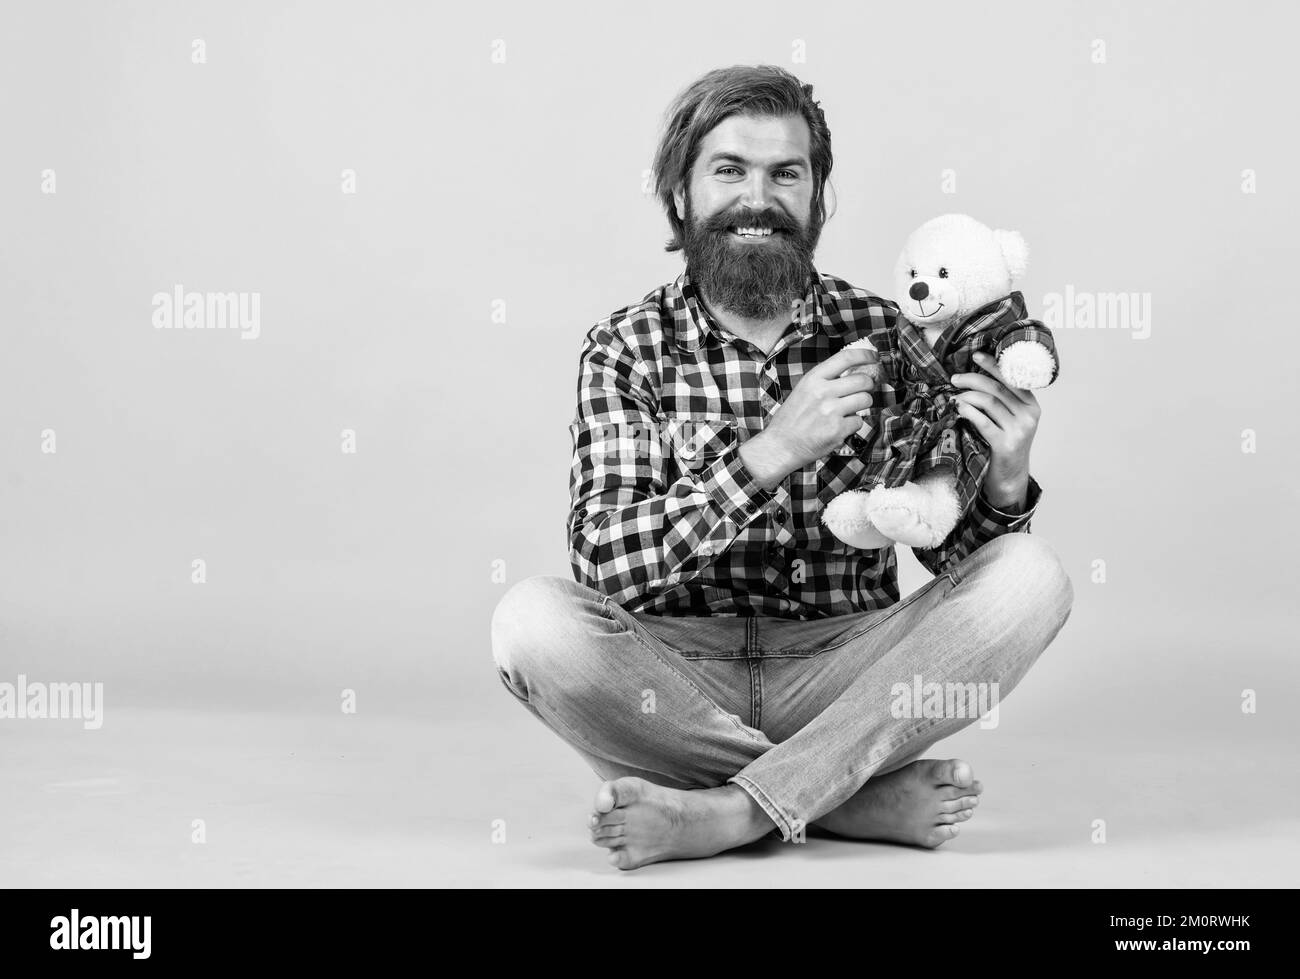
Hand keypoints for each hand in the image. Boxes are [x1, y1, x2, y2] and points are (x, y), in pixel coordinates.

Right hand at [740, 343, 878, 486]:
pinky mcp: (838, 430)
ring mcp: (831, 411)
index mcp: (813, 379)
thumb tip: (854, 372)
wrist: (780, 446)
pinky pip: (859, 421)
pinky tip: (839, 427)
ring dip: (862, 405)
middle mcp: (823, 392)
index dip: (865, 355)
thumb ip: (826, 381)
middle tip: (861, 391)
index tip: (874, 357)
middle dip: (867, 386)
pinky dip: (853, 425)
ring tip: (848, 411)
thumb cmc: (791, 420)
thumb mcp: (803, 391)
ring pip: (866, 400)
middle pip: (863, 380)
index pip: (846, 358)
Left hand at [951, 351, 1039, 509]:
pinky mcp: (1006, 444)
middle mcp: (1029, 415)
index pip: (1011, 378)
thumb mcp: (1010, 420)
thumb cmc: (1005, 444)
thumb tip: (974, 377)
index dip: (993, 365)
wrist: (1010, 476)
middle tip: (954, 378)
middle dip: (973, 379)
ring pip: (988, 402)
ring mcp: (1019, 430)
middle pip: (997, 388)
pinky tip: (957, 409)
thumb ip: (1002, 401)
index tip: (975, 355)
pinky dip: (967, 411)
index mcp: (1032, 405)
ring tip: (953, 397)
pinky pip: (982, 421)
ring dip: (966, 396)